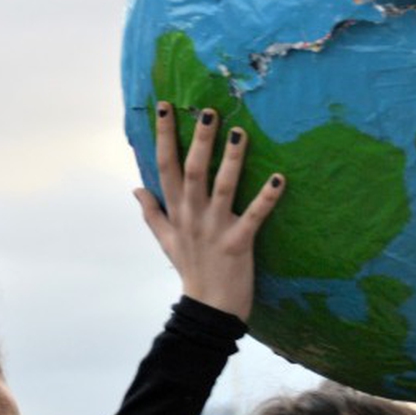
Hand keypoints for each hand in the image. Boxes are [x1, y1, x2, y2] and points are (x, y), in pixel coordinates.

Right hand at [134, 102, 283, 320]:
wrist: (209, 308)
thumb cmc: (191, 270)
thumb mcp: (165, 241)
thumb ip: (151, 212)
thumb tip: (135, 188)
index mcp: (176, 211)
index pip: (165, 166)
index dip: (163, 135)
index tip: (164, 106)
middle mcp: (192, 216)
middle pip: (193, 171)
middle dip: (199, 140)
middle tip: (208, 111)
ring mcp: (215, 229)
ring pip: (222, 188)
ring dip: (232, 160)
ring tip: (240, 132)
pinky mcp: (238, 243)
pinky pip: (254, 216)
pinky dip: (267, 198)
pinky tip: (279, 178)